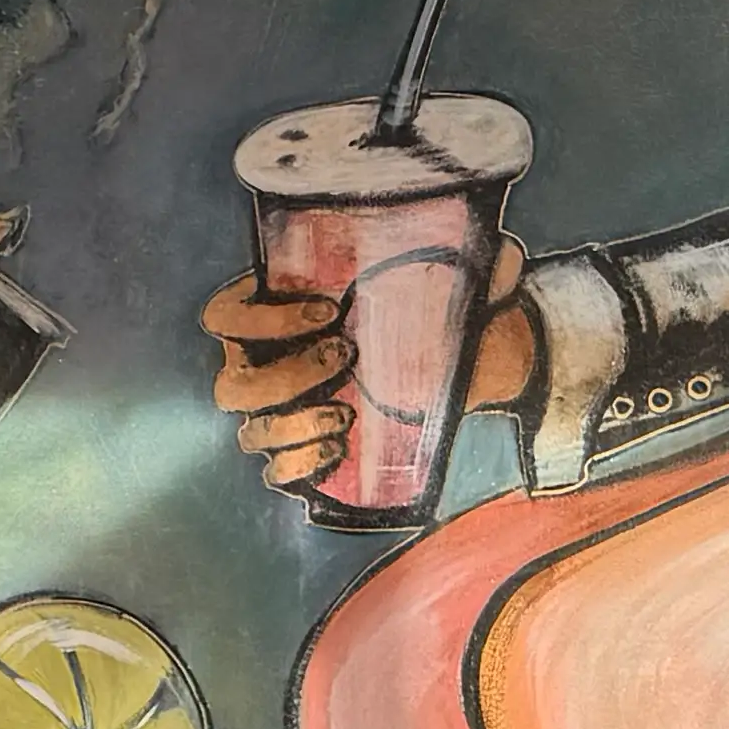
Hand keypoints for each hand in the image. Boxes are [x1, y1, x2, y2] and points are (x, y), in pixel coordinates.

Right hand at [201, 241, 536, 497]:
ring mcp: (278, 413)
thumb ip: (471, 260)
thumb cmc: (430, 304)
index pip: (225, 315)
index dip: (259, 317)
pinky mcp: (304, 450)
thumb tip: (503, 258)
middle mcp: (260, 363)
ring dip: (291, 427)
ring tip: (345, 415)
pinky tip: (335, 449)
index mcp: (269, 311)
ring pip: (252, 430)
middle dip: (285, 376)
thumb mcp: (448, 275)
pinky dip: (297, 465)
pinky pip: (278, 470)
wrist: (459, 360)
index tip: (328, 309)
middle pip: (235, 384)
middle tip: (345, 356)